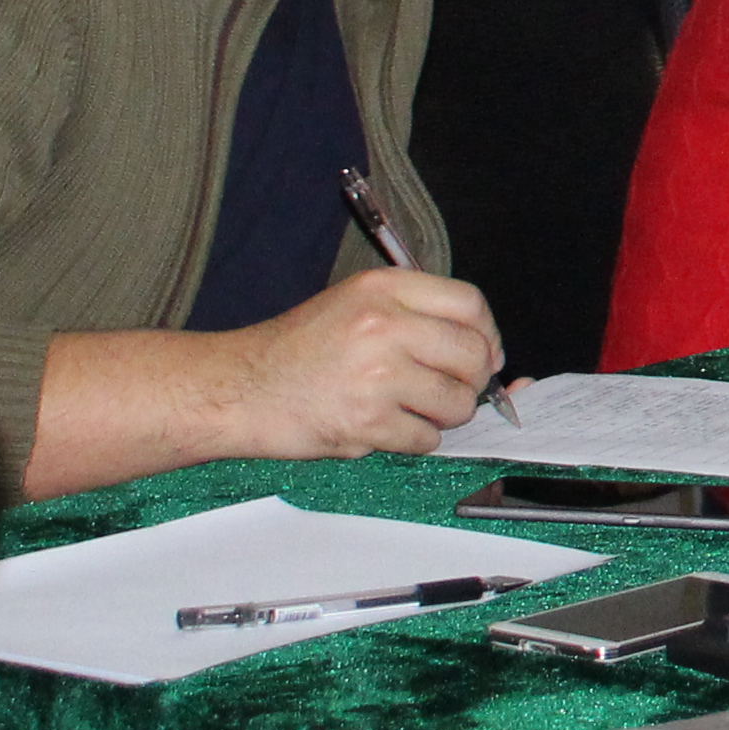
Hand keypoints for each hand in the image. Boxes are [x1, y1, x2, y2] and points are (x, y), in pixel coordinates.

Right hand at [225, 267, 499, 458]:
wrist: (237, 389)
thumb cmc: (297, 350)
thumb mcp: (354, 304)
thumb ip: (417, 316)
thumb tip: (491, 352)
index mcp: (384, 289)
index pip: (470, 304)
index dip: (487, 334)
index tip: (484, 355)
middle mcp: (385, 325)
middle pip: (473, 356)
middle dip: (471, 382)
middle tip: (449, 391)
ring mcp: (377, 375)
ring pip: (456, 403)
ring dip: (443, 415)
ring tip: (410, 410)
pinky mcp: (366, 422)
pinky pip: (426, 438)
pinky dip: (414, 440)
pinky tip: (385, 428)